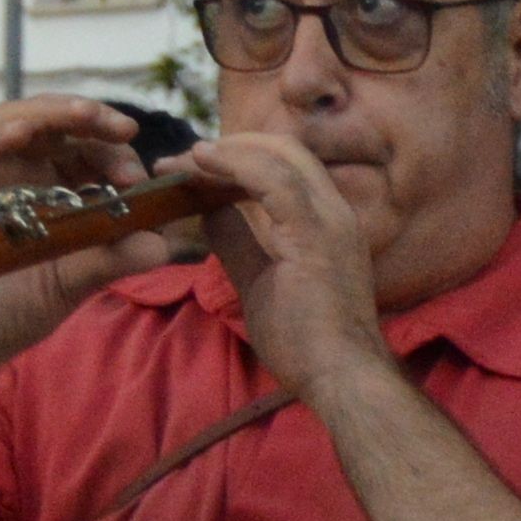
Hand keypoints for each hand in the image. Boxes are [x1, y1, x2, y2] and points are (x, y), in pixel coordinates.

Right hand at [0, 95, 191, 402]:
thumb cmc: (16, 305)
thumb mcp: (73, 281)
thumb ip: (113, 259)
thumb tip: (161, 243)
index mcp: (47, 184)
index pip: (82, 145)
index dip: (113, 149)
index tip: (138, 176)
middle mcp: (10, 171)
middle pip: (48, 123)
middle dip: (88, 118)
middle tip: (123, 128)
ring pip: (5, 125)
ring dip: (45, 115)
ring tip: (82, 114)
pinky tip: (18, 133)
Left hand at [189, 125, 395, 399]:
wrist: (338, 374)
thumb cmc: (305, 339)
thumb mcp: (258, 277)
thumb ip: (237, 240)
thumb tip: (206, 210)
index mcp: (327, 222)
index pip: (288, 167)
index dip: (241, 158)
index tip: (196, 167)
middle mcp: (335, 211)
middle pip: (285, 150)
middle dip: (230, 146)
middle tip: (182, 159)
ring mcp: (328, 219)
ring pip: (278, 156)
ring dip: (224, 152)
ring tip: (183, 159)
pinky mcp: (313, 233)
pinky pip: (271, 180)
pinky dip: (233, 164)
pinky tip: (200, 162)